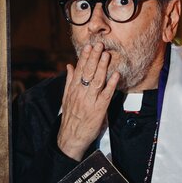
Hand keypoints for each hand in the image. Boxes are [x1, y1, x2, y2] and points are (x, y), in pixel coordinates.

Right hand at [57, 42, 119, 159]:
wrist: (71, 137)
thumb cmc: (70, 118)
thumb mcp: (66, 98)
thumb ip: (69, 81)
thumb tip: (69, 66)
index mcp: (73, 89)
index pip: (79, 70)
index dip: (84, 57)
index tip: (89, 46)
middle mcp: (80, 93)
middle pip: (88, 72)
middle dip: (94, 57)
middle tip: (99, 45)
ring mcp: (90, 101)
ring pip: (96, 81)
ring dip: (102, 67)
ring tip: (107, 55)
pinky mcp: (99, 109)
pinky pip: (106, 94)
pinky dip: (111, 84)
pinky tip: (116, 75)